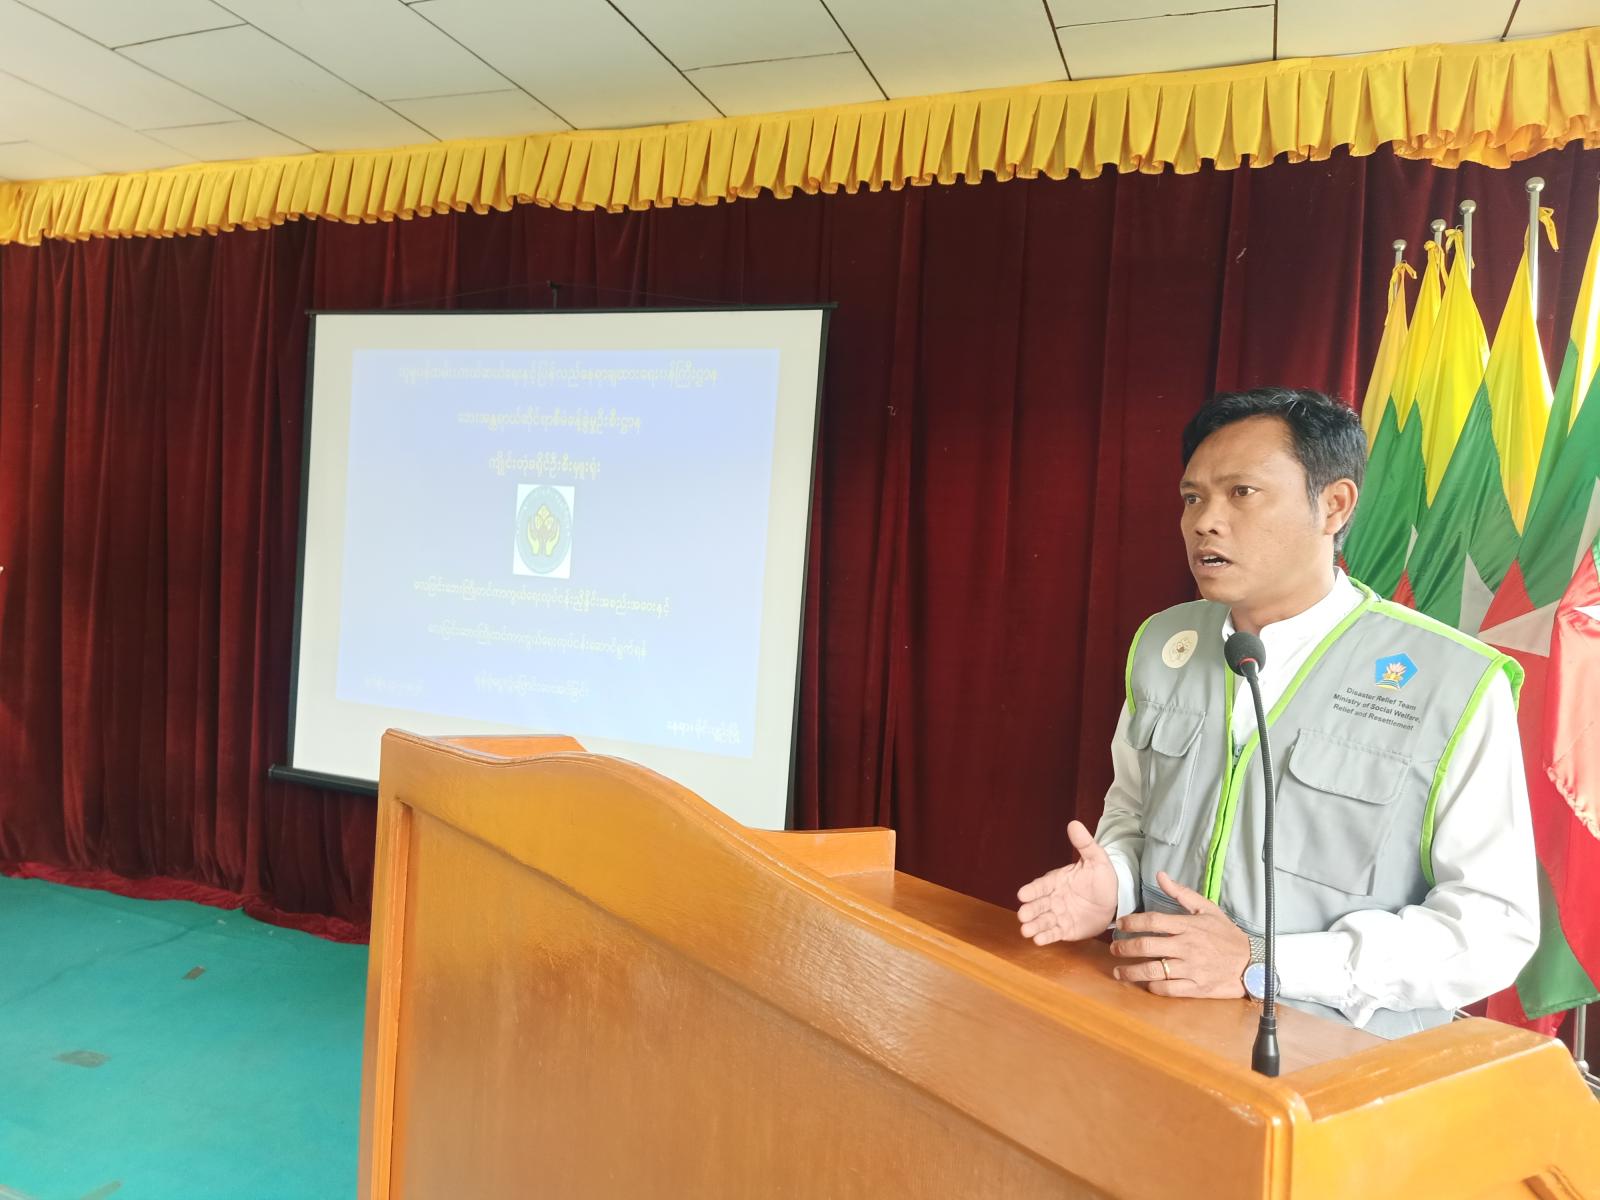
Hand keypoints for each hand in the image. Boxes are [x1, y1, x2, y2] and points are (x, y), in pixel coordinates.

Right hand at [1016, 820, 1118, 944]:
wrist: (1114, 900)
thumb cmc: (1102, 878)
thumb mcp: (1096, 859)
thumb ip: (1084, 844)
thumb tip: (1074, 823)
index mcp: (1057, 881)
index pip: (1042, 885)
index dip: (1032, 890)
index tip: (1022, 894)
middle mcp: (1053, 898)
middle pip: (1038, 904)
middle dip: (1029, 910)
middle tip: (1022, 915)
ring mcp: (1058, 914)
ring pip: (1043, 920)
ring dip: (1034, 925)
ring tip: (1026, 931)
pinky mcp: (1065, 930)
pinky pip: (1054, 933)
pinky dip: (1046, 937)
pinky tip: (1038, 941)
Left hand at [1109, 871, 1248, 997]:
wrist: (1252, 963)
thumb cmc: (1226, 935)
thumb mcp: (1208, 909)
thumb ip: (1182, 894)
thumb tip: (1160, 875)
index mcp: (1188, 926)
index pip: (1153, 921)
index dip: (1132, 922)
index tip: (1120, 924)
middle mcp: (1187, 947)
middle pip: (1147, 946)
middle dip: (1125, 947)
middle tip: (1113, 948)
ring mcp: (1191, 969)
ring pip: (1153, 971)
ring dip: (1131, 972)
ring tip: (1118, 972)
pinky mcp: (1196, 988)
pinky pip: (1168, 989)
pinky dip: (1153, 987)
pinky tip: (1145, 983)